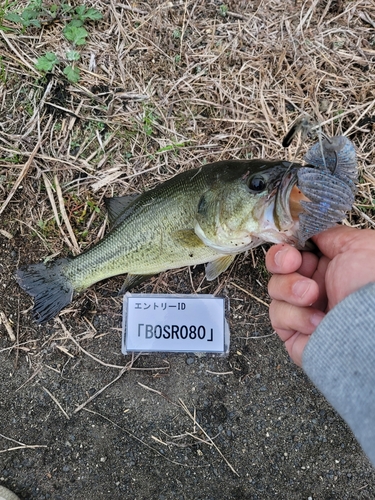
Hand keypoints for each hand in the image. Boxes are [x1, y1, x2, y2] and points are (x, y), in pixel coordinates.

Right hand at [266, 226, 374, 366]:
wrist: (372, 328)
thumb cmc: (373, 286)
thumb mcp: (357, 244)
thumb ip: (327, 232)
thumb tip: (306, 228)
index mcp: (330, 266)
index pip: (293, 250)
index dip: (287, 246)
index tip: (292, 247)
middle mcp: (315, 286)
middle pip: (278, 268)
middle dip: (281, 262)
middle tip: (293, 264)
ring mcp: (304, 310)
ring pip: (274, 290)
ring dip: (290, 289)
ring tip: (312, 295)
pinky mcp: (295, 333)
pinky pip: (277, 316)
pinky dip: (295, 316)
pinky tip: (317, 320)